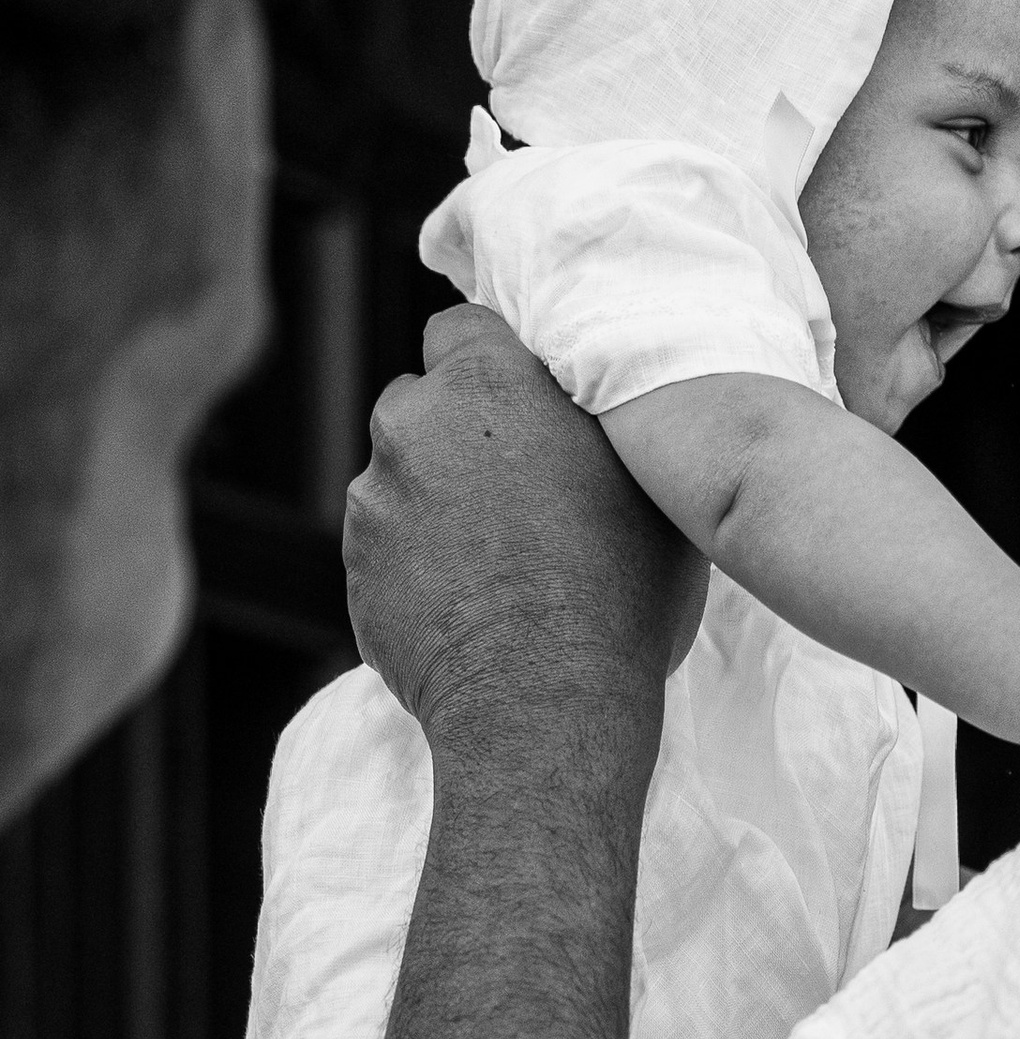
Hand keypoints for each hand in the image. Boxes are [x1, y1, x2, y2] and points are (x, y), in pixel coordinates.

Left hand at [343, 306, 707, 765]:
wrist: (545, 708)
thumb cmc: (620, 597)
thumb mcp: (646, 488)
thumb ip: (597, 429)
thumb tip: (594, 418)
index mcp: (486, 381)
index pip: (463, 330)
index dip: (491, 370)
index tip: (522, 412)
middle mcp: (411, 423)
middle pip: (422, 406)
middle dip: (458, 441)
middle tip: (517, 502)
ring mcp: (372, 499)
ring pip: (400, 484)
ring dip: (435, 510)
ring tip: (495, 573)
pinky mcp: (355, 571)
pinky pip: (386, 555)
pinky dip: (417, 572)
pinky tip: (468, 613)